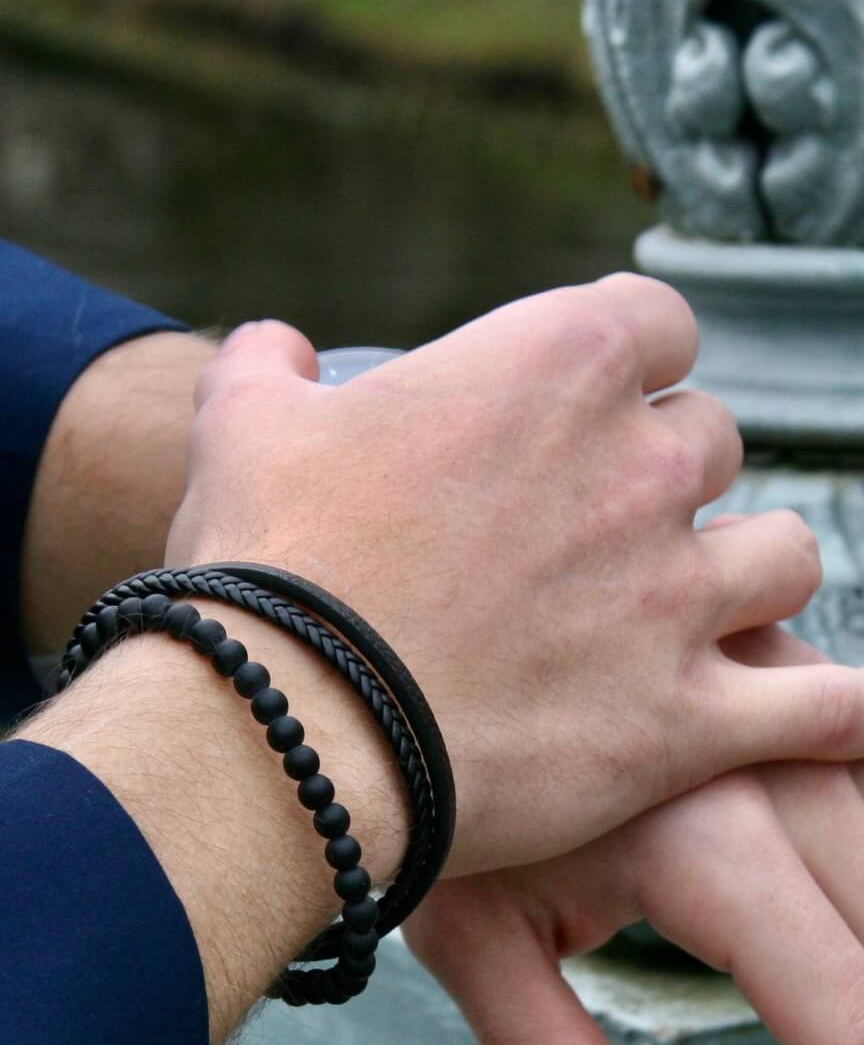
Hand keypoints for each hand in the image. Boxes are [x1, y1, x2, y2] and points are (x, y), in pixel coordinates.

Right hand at [166, 277, 860, 873]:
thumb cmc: (264, 565)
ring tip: (679, 614)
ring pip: (784, 558)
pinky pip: (823, 709)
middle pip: (710, 439)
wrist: (277, 723)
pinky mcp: (683, 721)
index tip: (571, 411)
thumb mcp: (240, 428)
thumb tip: (274, 347)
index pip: (653, 322)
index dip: (618, 363)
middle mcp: (637, 466)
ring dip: (738, 576)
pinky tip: (827, 714)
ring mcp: (672, 597)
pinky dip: (835, 715)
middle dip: (657, 478)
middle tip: (581, 536)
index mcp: (550, 367)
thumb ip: (268, 367)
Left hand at [405, 622, 863, 1044]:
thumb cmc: (425, 794)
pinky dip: (860, 805)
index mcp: (687, 832)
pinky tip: (835, 871)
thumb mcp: (474, 931)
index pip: (829, 986)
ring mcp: (781, 693)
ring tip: (839, 1006)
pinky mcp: (784, 665)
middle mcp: (757, 755)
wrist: (384, 635)